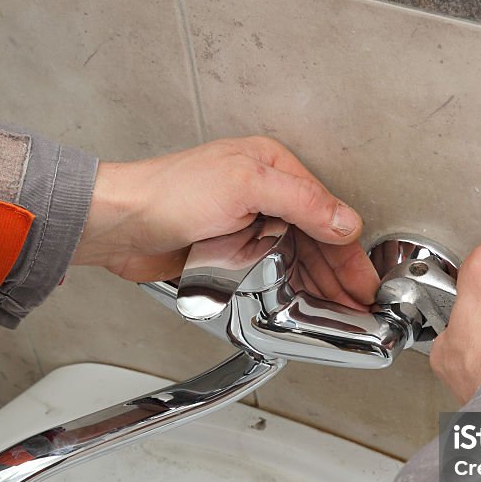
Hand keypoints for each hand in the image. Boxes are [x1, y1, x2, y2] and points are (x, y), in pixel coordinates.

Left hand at [72, 136, 379, 306]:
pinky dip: (290, 289)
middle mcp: (262, 194)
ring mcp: (245, 224)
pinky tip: (301, 306)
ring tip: (337, 313)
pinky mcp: (228, 251)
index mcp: (271, 168)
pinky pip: (270, 272)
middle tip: (358, 306)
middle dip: (338, 274)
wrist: (117, 224)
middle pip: (313, 239)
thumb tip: (344, 221)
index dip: (348, 251)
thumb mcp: (244, 185)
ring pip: (294, 258)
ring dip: (317, 285)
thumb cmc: (167, 193)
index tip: (364, 281)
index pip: (326, 213)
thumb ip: (301, 202)